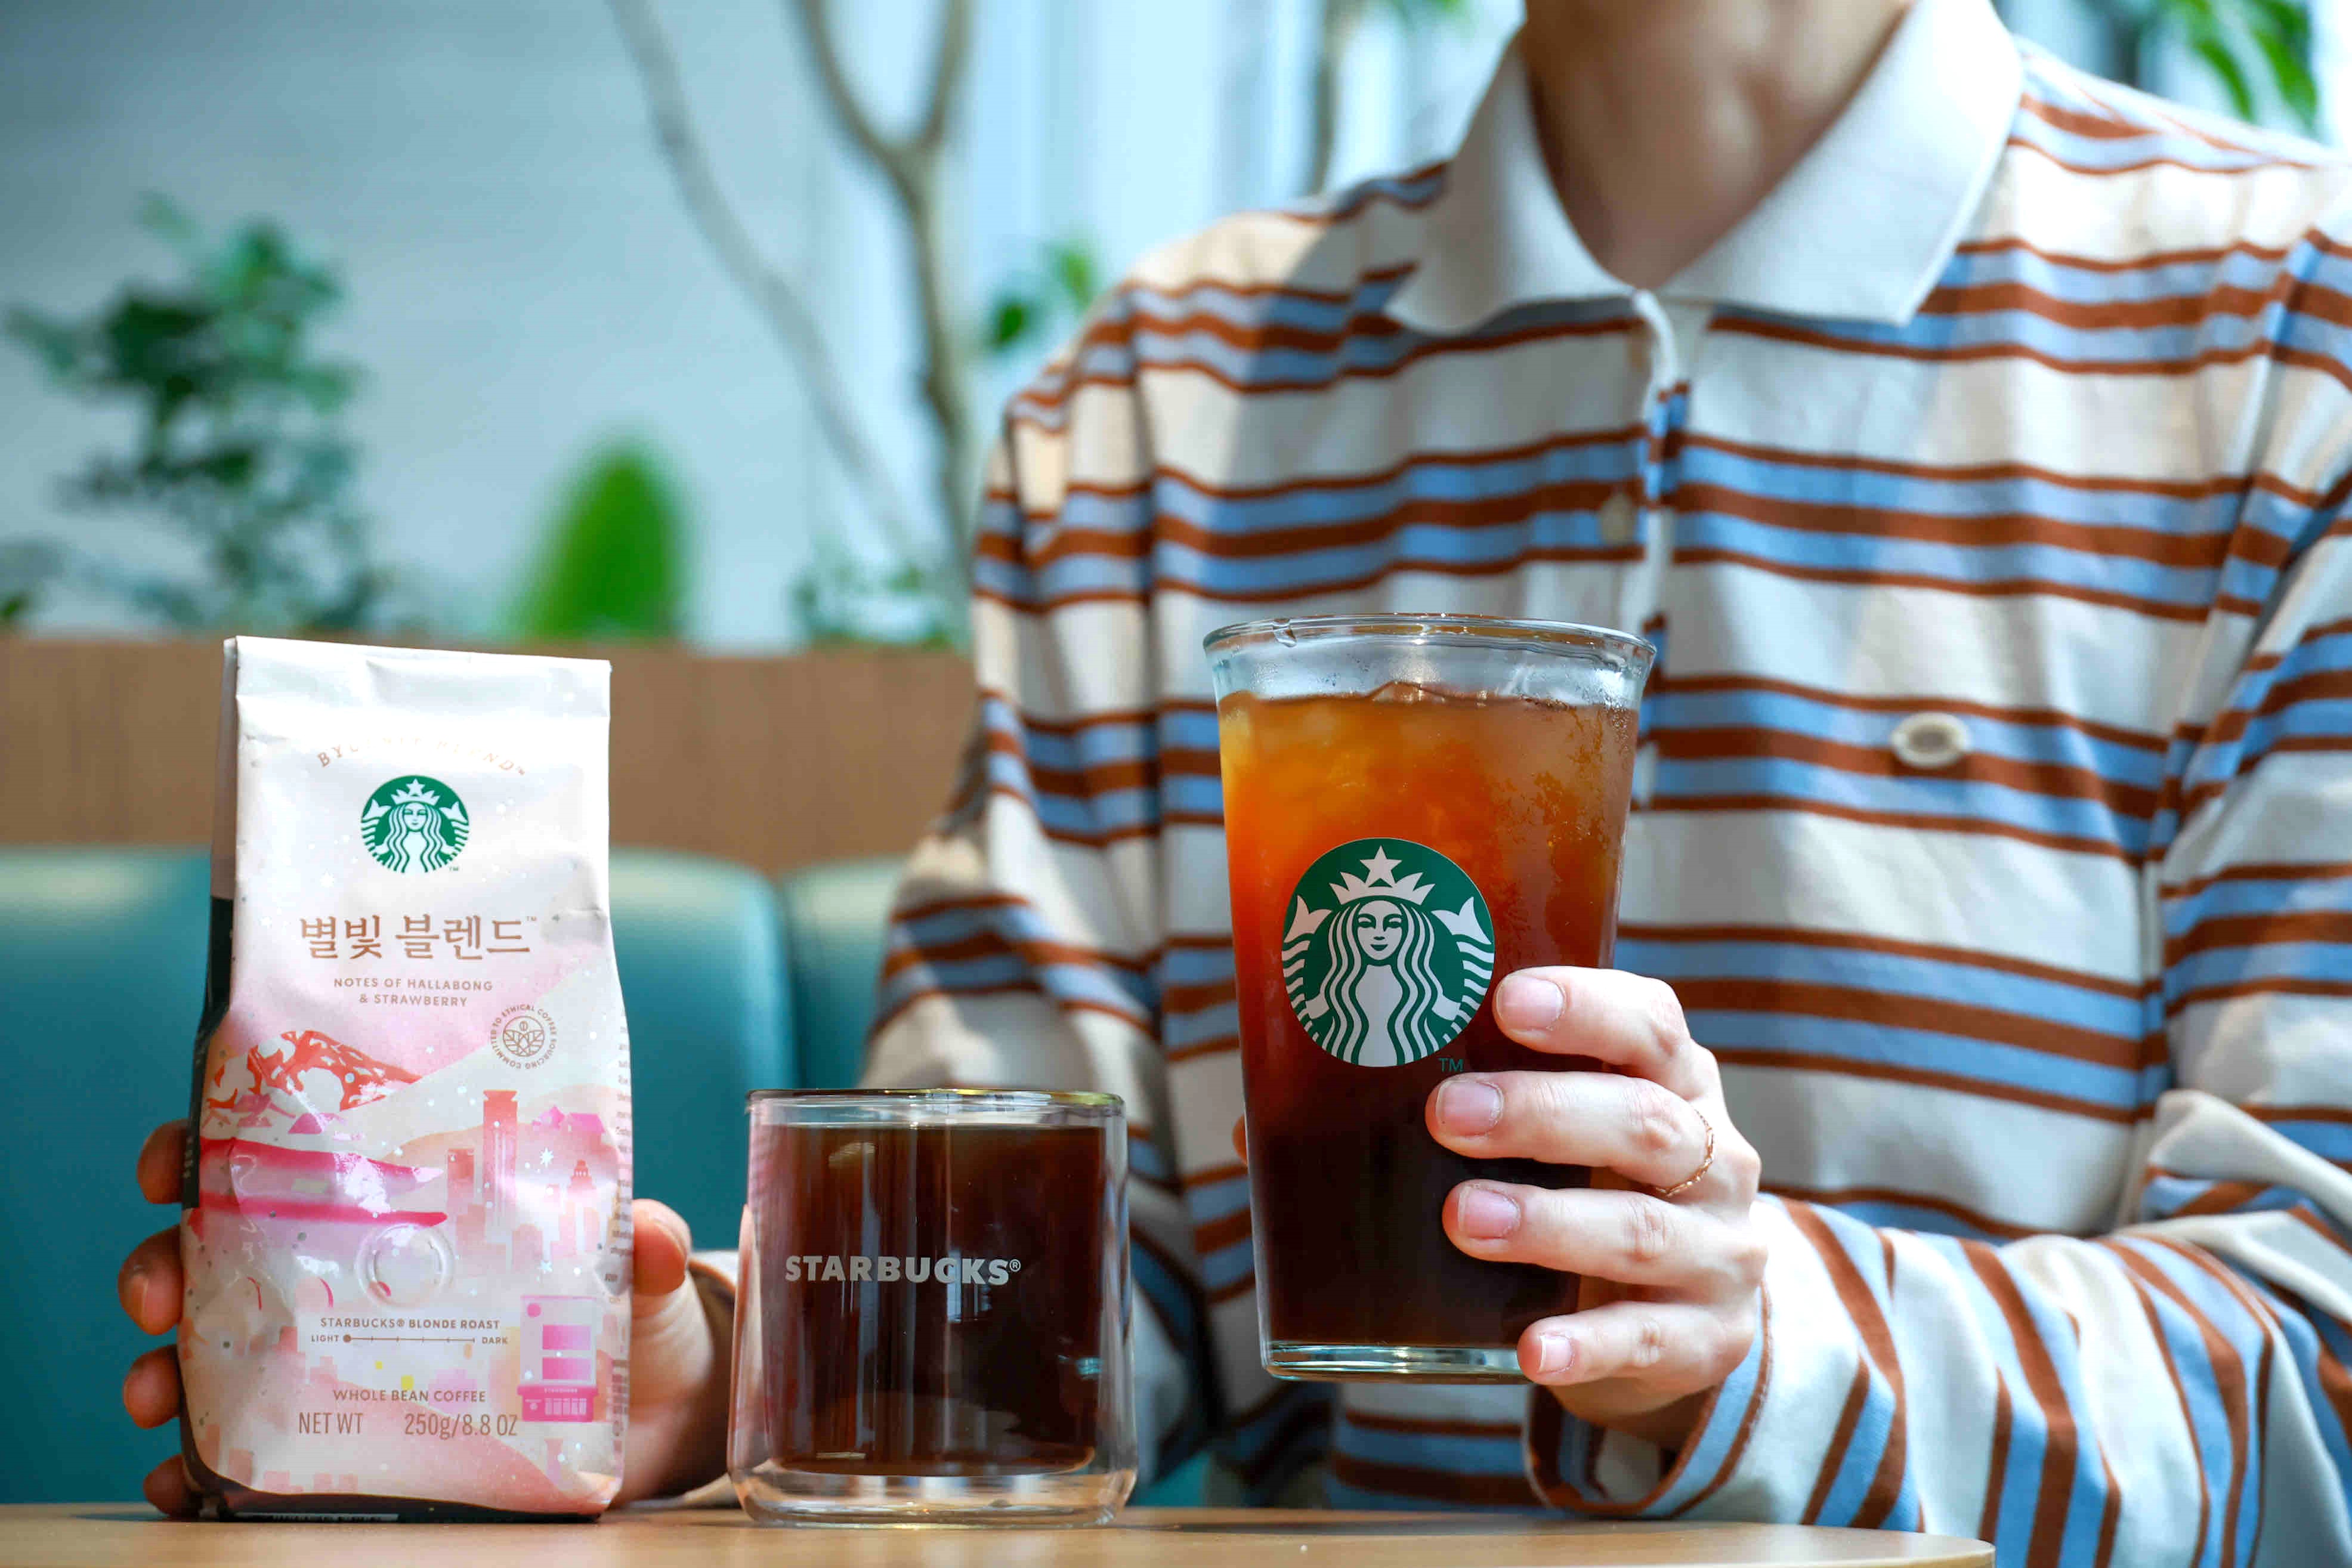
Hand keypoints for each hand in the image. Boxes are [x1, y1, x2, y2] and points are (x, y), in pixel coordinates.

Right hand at [119, 1121, 729, 1513]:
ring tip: (153, 1392)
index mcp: (400, 1203)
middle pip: (218, 1250)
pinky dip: (203, 1470)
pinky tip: (186, 1483)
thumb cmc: (624, 1311)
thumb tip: (646, 1235)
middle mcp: (348, 1273)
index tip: (174, 1158)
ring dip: (162, 1368)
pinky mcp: (345, 1442)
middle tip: (155, 1289)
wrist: (649, 1412)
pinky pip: (249, 1456)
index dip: (208, 1144)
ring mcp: (337, 1358)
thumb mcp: (633, 1269)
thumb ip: (637, 1249)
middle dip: (161, 1260)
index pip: (282, 1152)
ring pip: (212, 1351)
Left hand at [1426, 970, 1763, 1447]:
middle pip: (1643, 1120)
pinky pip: (1648, 1340)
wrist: (1681, 1317)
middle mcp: (1715, 1160)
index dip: (1586, 1006)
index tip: (1507, 1001)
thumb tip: (1295, 1095)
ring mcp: (1718, 1254)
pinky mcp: (1710, 1340)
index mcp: (1678, 1084)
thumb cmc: (1593, 1191)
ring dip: (1548, 1223)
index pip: (1650, 1024)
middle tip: (1447, 1114)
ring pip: (1641, 1229)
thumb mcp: (1568, 1133)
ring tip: (1463, 1218)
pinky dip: (1588, 1344)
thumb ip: (1480, 1094)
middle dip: (1541, 1113)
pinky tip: (1532, 1349)